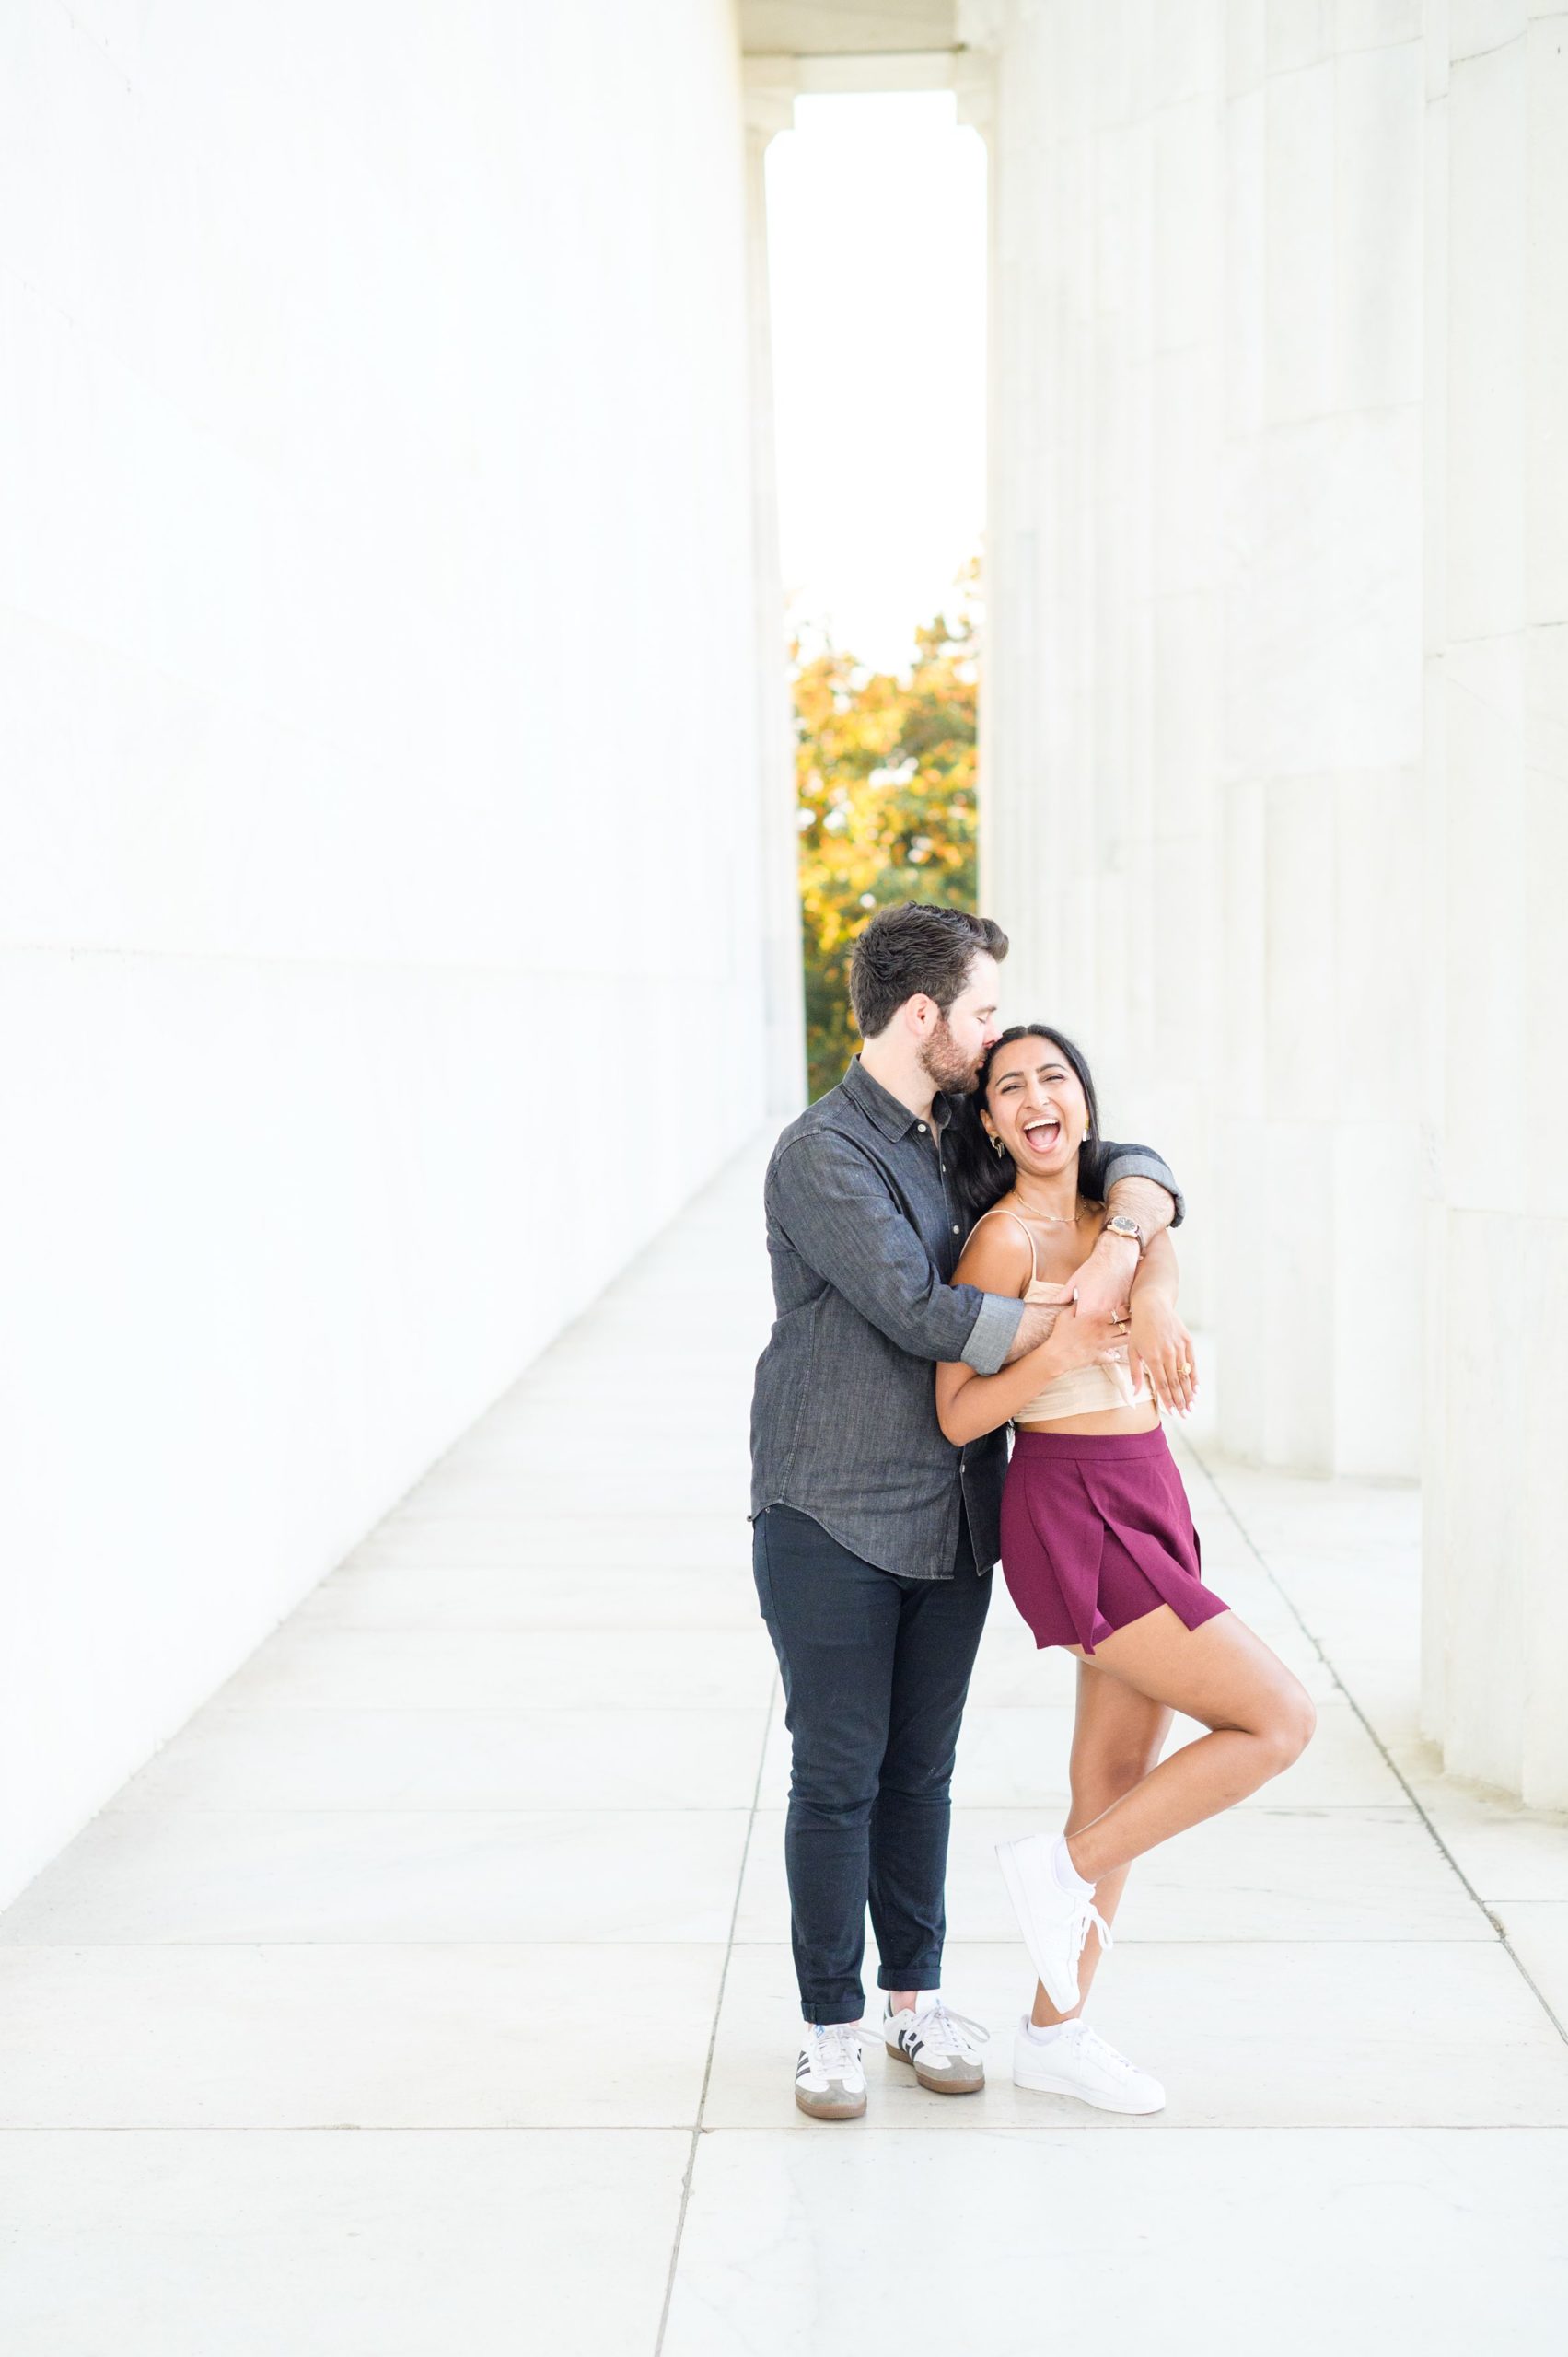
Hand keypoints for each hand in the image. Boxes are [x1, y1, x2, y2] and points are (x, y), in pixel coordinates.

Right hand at [1046, 1293, 1129, 1373]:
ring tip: (1123, 1334)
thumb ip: (1075, 1306)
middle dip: (1130, 1322)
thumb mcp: (1065, 1315)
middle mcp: (1104, 1332)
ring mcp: (1104, 1345)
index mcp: (1097, 1319)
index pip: (1121, 1313)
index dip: (1126, 1310)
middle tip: (1130, 1321)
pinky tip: (1111, 1352)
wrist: (1057, 1355)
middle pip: (1127, 1326)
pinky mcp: (1101, 1357)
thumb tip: (1079, 1299)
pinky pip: (1113, 1357)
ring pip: (1125, 1341)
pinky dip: (1113, 1355)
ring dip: (1126, 1336)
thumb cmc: (1060, 1334)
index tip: (1126, 1309)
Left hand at [1066, 1230, 1137, 1329]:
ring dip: (1105, 1324)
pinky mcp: (1126, 1306)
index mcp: (1086, 1307)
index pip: (1080, 1327)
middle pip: (1095, 1329)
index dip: (1078, 1327)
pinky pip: (1121, 1319)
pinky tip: (1114, 1315)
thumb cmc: (1093, 1268)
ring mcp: (1115, 1310)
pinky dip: (1117, 1318)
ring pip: (1110, 1325)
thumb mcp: (1074, 1281)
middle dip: (1091, 1328)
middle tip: (1088, 1325)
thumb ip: (1063, 1296)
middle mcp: (1101, 1311)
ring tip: (1101, 1321)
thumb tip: (1050, 1303)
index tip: (1076, 1325)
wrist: (1116, 1257)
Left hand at [1127, 1293, 1197, 1416]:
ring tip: (1192, 1407)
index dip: (1168, 1400)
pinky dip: (1195, 1377)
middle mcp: (1168, 1354)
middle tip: (1186, 1415)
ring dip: (1189, 1393)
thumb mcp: (1132, 1350)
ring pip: (1185, 1375)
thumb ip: (1135, 1373)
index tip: (1173, 1413)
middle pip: (1176, 1383)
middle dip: (1181, 1401)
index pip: (1162, 1385)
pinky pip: (1192, 1363)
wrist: (1153, 1305)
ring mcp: (1179, 1347)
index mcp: (1153, 1357)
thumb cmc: (1139, 1329)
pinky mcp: (1187, 1341)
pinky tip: (1197, 1390)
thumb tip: (1135, 1393)